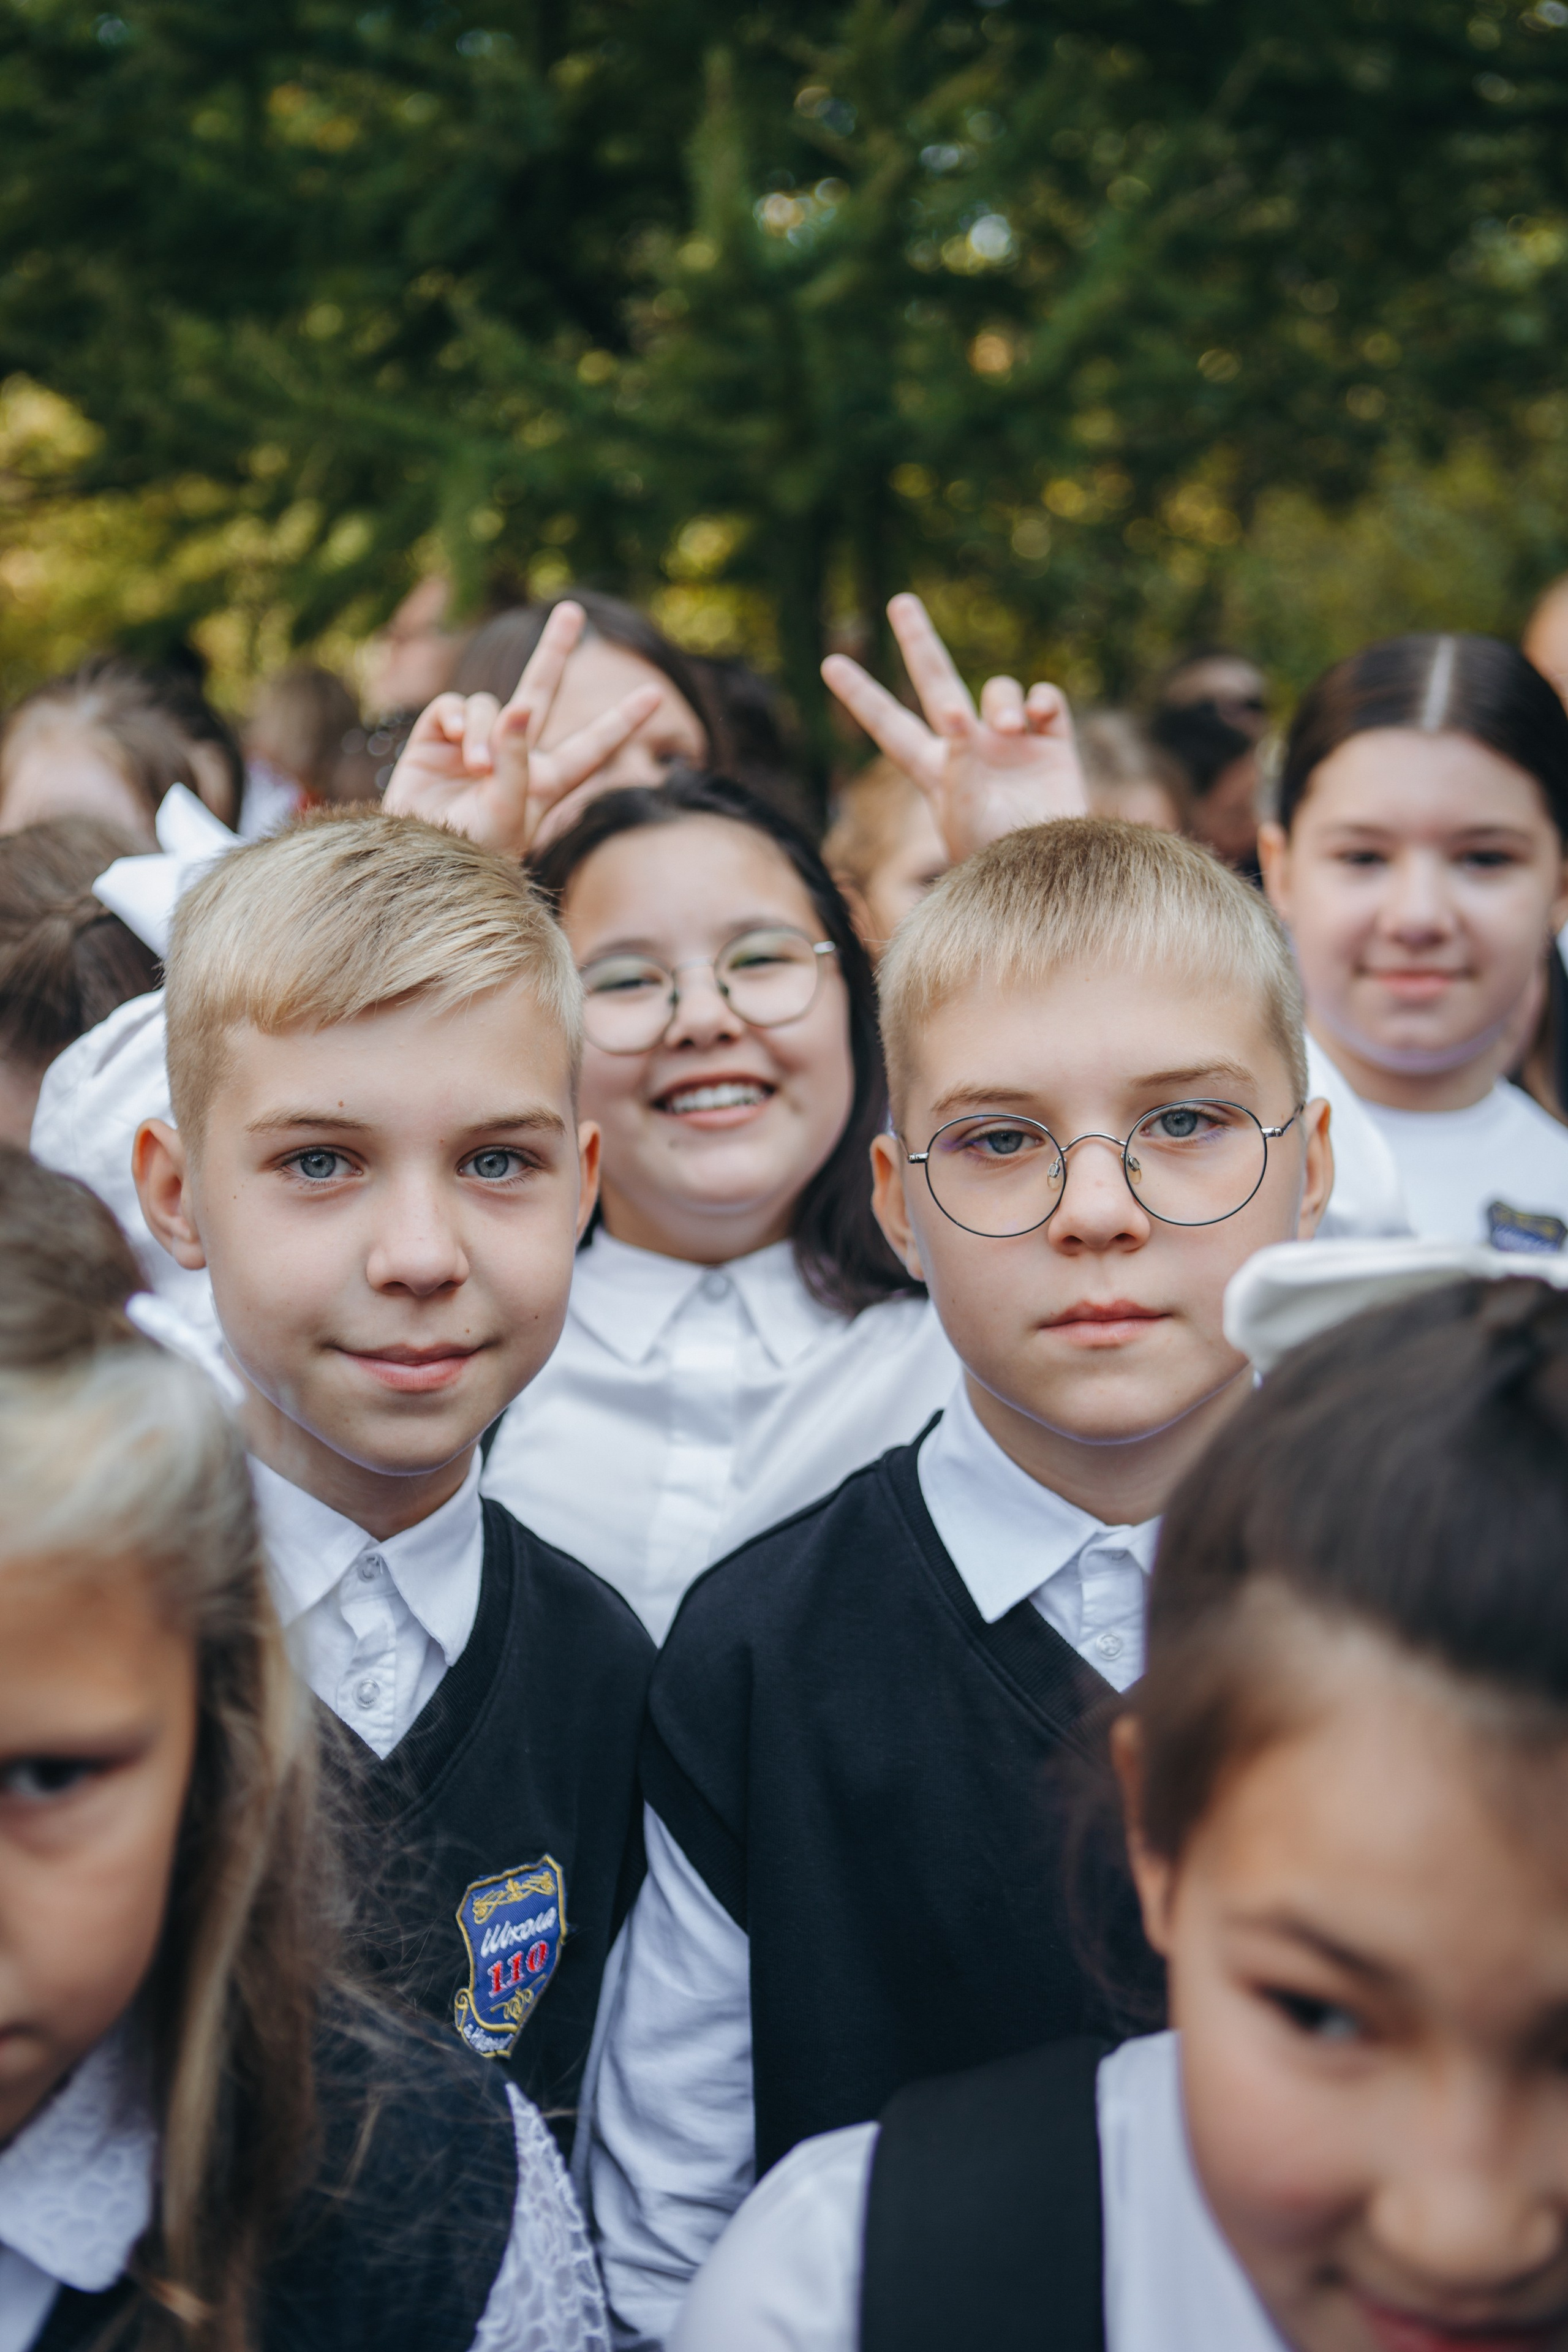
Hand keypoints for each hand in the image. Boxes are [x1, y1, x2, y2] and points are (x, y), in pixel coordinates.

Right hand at [383, 600, 661, 857]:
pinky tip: (453, 742)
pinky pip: (454, 707)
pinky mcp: (437, 739)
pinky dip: (457, 719)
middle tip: (571, 610)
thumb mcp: (507, 809)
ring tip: (476, 769)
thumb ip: (517, 757)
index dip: (622, 720)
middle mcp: (514, 756)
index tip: (655, 694)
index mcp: (546, 781)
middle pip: (541, 690)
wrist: (417, 862)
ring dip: (486, 731)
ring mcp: (475, 744)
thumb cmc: (473, 850)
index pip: (593, 745)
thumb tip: (519, 705)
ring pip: (490, 706)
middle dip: (555, 651)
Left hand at [822, 592, 1087, 863]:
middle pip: (937, 683)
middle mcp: (968, 749)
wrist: (1052, 875)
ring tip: (1010, 730)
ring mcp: (1011, 745)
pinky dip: (1040, 700)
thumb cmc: (998, 853)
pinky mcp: (1053, 745)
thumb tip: (954, 712)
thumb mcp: (963, 806)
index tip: (829, 663)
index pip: (888, 724)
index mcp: (934, 769)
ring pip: (998, 691)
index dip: (861, 694)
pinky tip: (1039, 718)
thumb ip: (956, 756)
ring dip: (1001, 701)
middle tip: (899, 601)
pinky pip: (1045, 699)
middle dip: (919, 642)